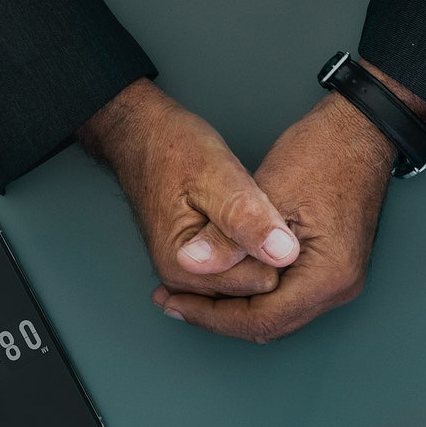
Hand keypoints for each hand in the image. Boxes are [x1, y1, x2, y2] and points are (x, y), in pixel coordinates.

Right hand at [78, 78, 299, 297]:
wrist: (142, 139)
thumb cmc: (174, 151)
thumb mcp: (217, 174)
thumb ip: (247, 217)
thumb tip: (283, 254)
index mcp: (187, 269)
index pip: (265, 281)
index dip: (274, 246)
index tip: (261, 210)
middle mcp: (184, 285)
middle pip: (258, 287)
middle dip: (266, 252)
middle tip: (250, 210)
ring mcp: (189, 281)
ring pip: (251, 283)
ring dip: (256, 252)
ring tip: (241, 216)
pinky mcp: (195, 271)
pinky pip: (239, 275)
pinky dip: (245, 254)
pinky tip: (237, 227)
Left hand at [152, 90, 393, 340]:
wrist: (360, 132)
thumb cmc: (323, 153)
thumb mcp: (267, 193)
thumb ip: (229, 238)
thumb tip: (192, 265)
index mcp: (328, 276)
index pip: (261, 320)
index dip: (211, 316)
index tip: (174, 302)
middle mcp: (340, 288)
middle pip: (270, 325)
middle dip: (218, 316)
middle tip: (172, 300)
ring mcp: (340, 281)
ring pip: (277, 314)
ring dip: (234, 307)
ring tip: (190, 290)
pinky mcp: (333, 269)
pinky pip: (287, 296)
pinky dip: (253, 292)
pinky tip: (225, 276)